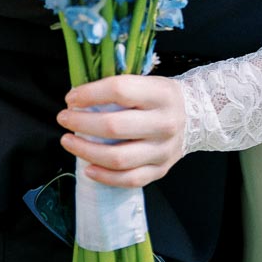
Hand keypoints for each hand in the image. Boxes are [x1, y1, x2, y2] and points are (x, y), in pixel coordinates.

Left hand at [56, 74, 186, 187]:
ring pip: (118, 158)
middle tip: (64, 118)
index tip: (71, 97)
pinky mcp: (160, 170)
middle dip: (81, 123)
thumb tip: (80, 98)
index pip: (120, 90)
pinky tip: (88, 168)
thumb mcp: (148, 81)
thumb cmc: (162, 97)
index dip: (90, 94)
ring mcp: (163, 150)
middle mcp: (164, 123)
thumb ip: (120, 88)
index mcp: (160, 94)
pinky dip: (104, 176)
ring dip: (86, 151)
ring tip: (68, 141)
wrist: (198, 115)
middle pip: (114, 127)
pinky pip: (128, 180)